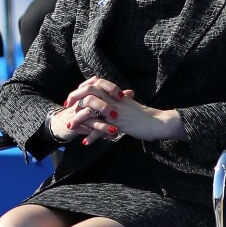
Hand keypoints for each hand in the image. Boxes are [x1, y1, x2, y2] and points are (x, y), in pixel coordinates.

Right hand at [49, 76, 124, 143]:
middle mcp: (79, 100)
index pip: (96, 82)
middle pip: (90, 98)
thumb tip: (130, 92)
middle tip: (116, 115)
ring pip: (88, 115)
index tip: (121, 95)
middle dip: (104, 107)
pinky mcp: (73, 125)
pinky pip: (85, 129)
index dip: (109, 87)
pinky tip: (110, 137)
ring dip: (102, 124)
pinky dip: (97, 134)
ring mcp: (75, 112)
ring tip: (115, 130)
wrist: (63, 123)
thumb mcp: (98, 103)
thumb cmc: (83, 112)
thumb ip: (114, 98)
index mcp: (86, 91)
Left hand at [63, 77, 188, 144]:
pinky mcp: (119, 122)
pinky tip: (86, 142)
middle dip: (74, 99)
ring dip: (79, 119)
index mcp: (114, 93)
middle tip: (67, 108)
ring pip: (91, 109)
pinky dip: (92, 135)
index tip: (72, 98)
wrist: (158, 122)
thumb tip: (102, 101)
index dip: (80, 90)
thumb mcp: (126, 104)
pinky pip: (101, 128)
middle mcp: (113, 98)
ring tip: (71, 127)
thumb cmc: (143, 116)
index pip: (92, 84)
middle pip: (88, 91)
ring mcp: (115, 110)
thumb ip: (114, 101)